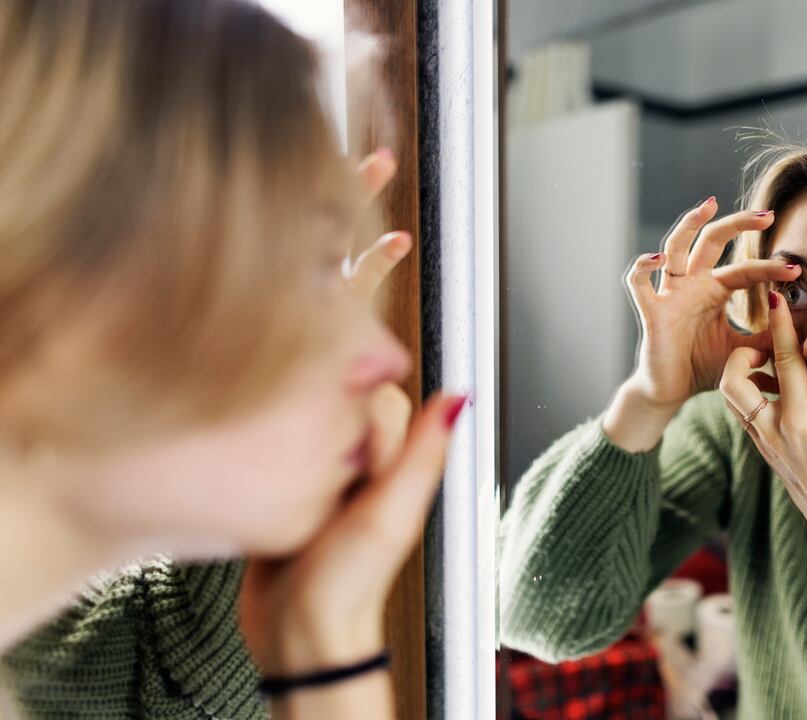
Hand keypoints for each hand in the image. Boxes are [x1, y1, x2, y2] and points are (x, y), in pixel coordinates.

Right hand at [238, 149, 457, 674]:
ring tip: (303, 243)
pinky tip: (248, 315)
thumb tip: (456, 392)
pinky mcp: (265, 449)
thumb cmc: (349, 581)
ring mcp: (300, 430)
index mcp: (379, 420)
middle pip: (336, 323)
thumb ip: (418, 455)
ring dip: (300, 295)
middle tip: (356, 175)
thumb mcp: (388, 514)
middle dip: (344, 255)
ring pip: (296, 349)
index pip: (373, 332)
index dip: (377, 270)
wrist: (296, 635)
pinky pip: (266, 386)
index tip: (385, 214)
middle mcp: (342, 418)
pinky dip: (262, 347)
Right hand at [238, 386, 463, 673]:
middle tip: (315, 467)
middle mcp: (360, 466)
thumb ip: (422, 458)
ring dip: (287, 436)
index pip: (383, 396)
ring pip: (302, 421)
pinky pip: (270, 451)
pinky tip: (263, 480)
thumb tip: (458, 400)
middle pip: (338, 402)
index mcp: (396, 464)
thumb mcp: (389, 516)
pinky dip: (264, 456)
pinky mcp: (283, 491)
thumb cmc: (349, 587)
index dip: (361, 402)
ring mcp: (320, 476)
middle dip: (319, 419)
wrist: (297, 637)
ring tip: (289, 479)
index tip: (347, 435)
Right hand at [622, 197, 799, 411]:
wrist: (672, 391)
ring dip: (689, 224)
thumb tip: (803, 329)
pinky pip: (639, 282)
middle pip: (712, 240)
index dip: (770, 268)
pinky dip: (644, 266)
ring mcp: (670, 293)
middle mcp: (693, 283)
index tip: (796, 270)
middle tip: (768, 214)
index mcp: (716, 290)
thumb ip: (769, 337)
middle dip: (738, 224)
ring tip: (709, 205)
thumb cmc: (704, 366)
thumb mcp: (744, 350)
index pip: (745, 269)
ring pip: (675, 246)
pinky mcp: (651, 310)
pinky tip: (658, 259)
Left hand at [718, 290, 806, 532]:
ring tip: (770, 362)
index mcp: (802, 424)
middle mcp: (775, 432)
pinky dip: (749, 392)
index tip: (774, 298)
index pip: (786, 364)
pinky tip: (775, 386)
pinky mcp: (764, 451)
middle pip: (733, 382)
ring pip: (733, 398)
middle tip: (765, 343)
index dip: (780, 328)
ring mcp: (765, 443)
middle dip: (740, 353)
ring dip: (742, 373)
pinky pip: (744, 413)